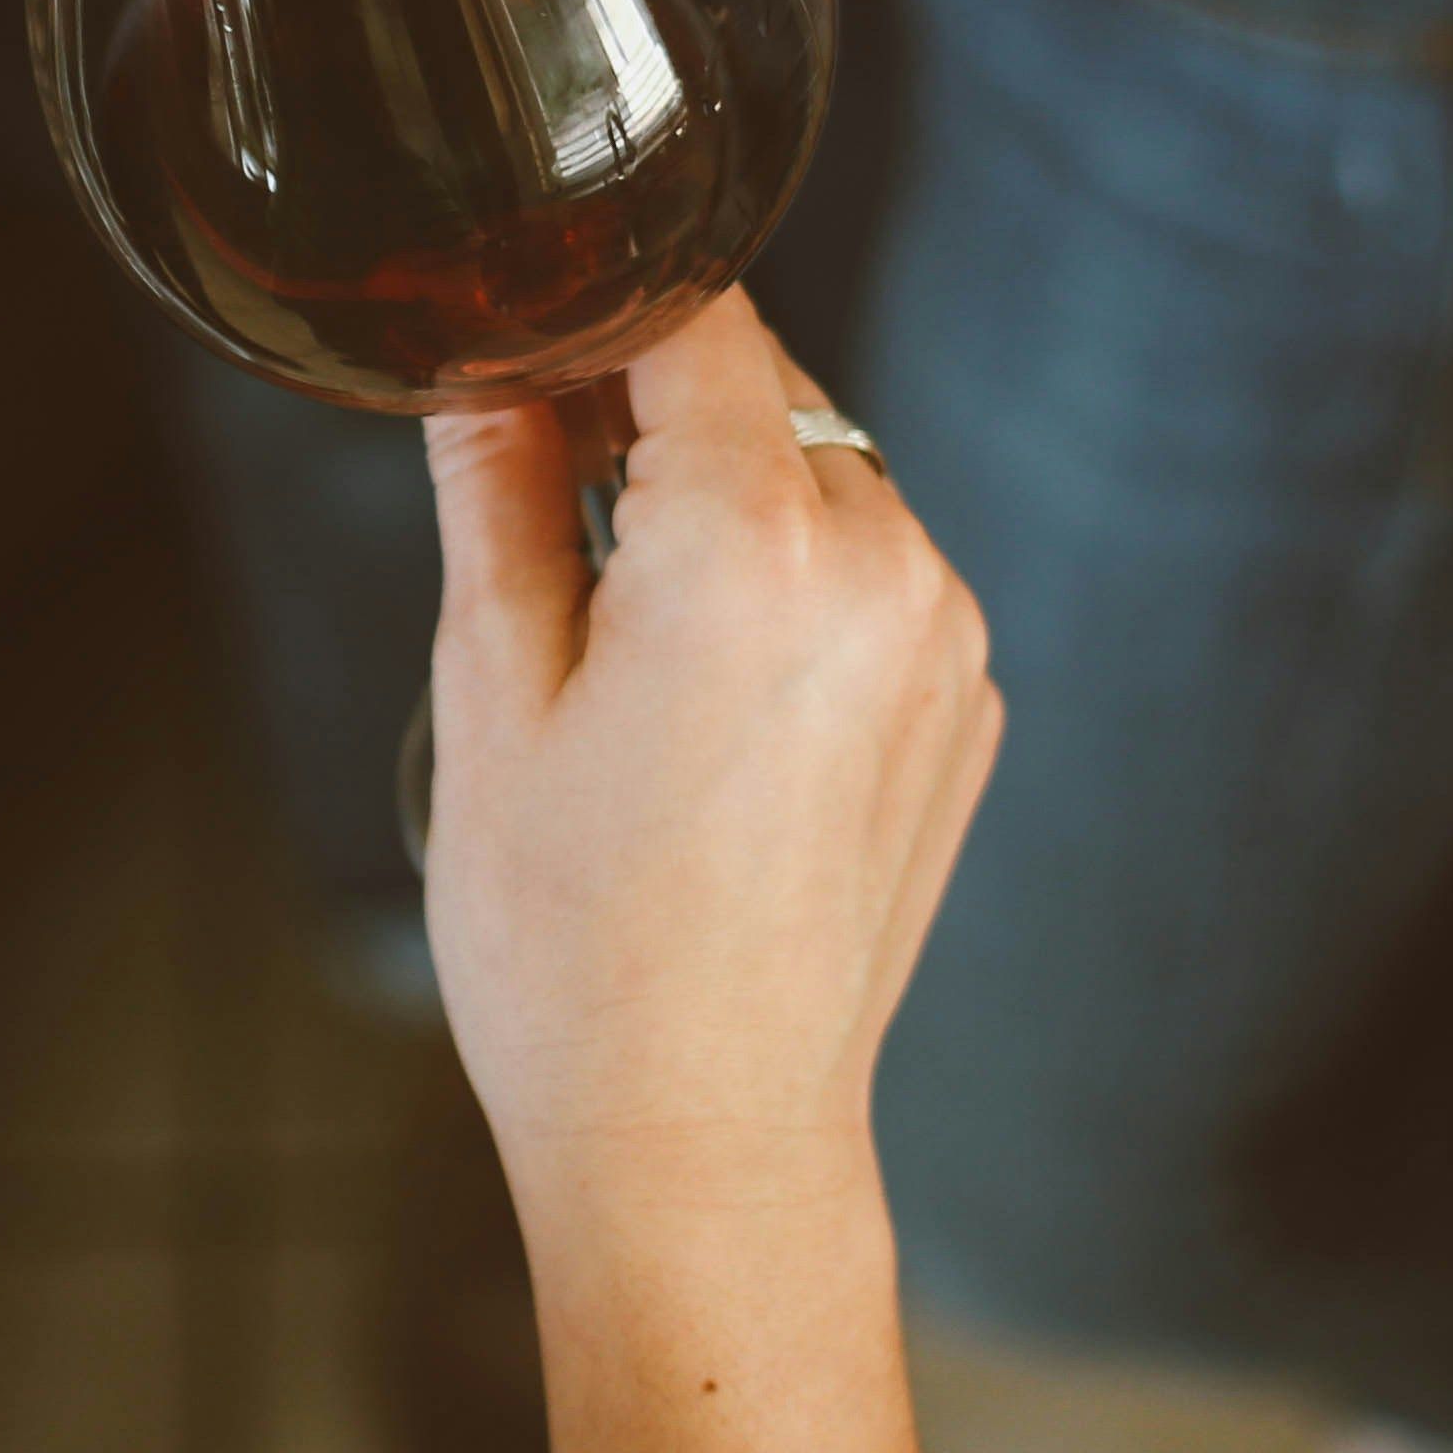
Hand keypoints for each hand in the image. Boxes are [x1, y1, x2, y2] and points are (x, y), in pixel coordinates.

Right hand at [421, 294, 998, 1243]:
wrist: (703, 1143)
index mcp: (755, 546)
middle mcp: (886, 569)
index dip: (596, 309)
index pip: (695, 319)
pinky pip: (875, 578)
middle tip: (539, 490)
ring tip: (622, 626)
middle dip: (656, 410)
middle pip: (769, 391)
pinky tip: (706, 700)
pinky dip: (794, 587)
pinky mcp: (968, 707)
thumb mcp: (493, 693)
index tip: (523, 337)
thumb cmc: (576, 950)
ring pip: (826, 478)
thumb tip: (485, 373)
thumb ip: (496, 494)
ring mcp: (945, 643)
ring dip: (729, 498)